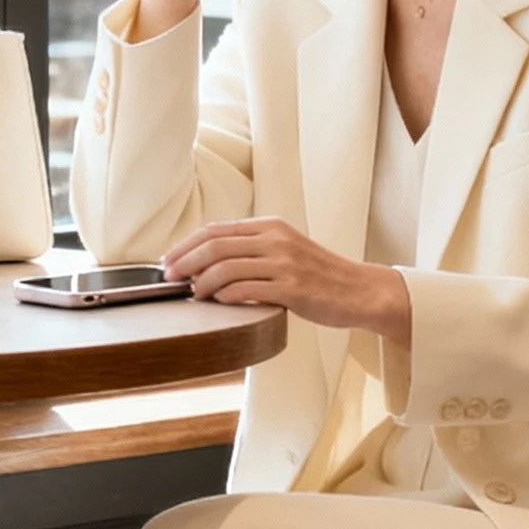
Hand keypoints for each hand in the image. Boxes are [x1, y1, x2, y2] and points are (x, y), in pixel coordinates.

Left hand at [164, 218, 410, 342]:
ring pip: (227, 267)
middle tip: (169, 278)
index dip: (187, 245)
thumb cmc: (320, 277)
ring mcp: (285, 263)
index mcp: (271, 227)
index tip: (170, 260)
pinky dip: (226, 296)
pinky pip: (248, 289)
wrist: (359, 291)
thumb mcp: (286, 251)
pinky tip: (218, 302)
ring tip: (192, 294)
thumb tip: (210, 263)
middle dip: (185, 262)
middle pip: (216, 245)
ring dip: (202, 282)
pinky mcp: (293, 288)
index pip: (217, 230)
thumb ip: (253, 251)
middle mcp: (276, 240)